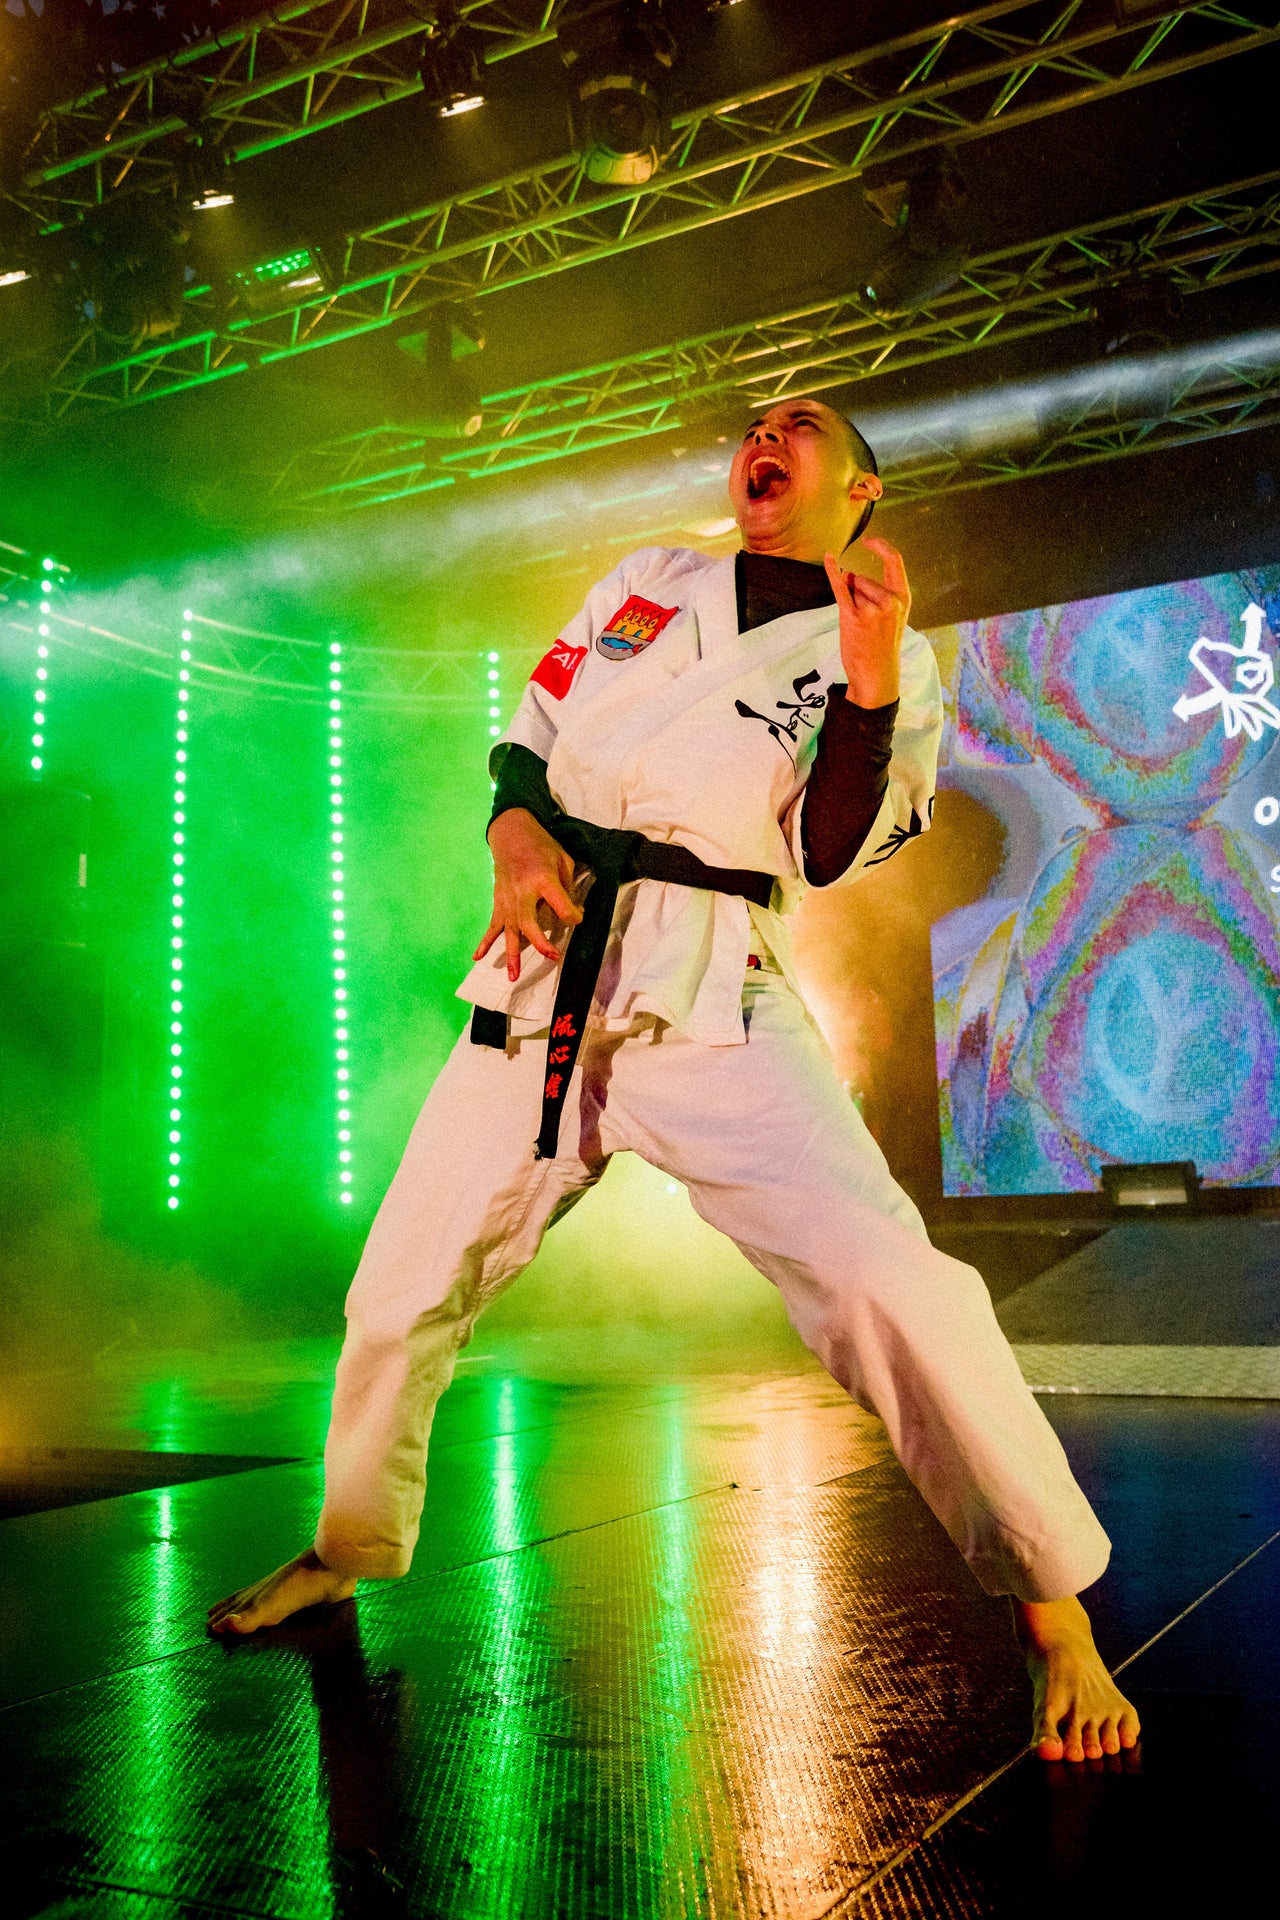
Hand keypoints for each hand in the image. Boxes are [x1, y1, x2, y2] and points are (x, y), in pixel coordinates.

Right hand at [474, 808, 582, 981]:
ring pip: (509, 930)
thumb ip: (568, 886)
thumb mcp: (563, 859)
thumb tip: (573, 911)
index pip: (562, 906)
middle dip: (540, 942)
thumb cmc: (541, 846)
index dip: (574, 916)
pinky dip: (484, 942)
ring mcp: (507, 899)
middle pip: (529, 923)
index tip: (579, 916)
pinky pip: (492, 925)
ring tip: (513, 976)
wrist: (511, 833)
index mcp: (543, 879)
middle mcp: (522, 892)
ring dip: (511, 954)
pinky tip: (477, 957)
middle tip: (553, 956)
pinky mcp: (498, 902)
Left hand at [822, 535, 909, 708]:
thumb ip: (872, 593)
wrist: (877, 674)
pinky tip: (829, 558)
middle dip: (856, 593)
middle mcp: (890, 600)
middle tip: (864, 622)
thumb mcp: (889, 617)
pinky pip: (840, 589)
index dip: (880, 546)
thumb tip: (847, 574)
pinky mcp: (854, 617)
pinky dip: (832, 572)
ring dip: (850, 603)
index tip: (868, 540)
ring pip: (852, 590)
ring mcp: (873, 608)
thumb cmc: (882, 646)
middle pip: (863, 579)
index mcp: (903, 598)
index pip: (894, 560)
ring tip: (859, 627)